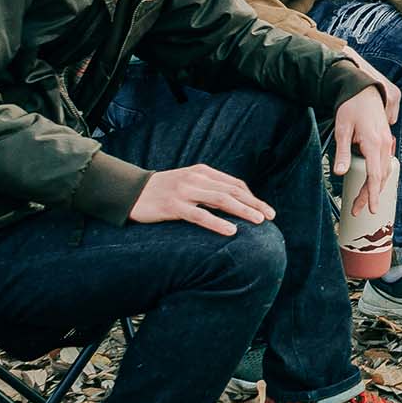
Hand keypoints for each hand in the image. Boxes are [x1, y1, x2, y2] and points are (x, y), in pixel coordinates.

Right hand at [132, 164, 272, 236]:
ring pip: (221, 200)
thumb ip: (209, 189)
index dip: (252, 197)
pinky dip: (217, 222)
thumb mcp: (189, 183)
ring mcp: (184, 191)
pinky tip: (231, 231)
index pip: (234, 184)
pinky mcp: (173, 206)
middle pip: (233, 191)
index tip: (266, 210)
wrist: (130, 192)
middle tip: (271, 217)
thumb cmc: (163, 190)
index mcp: (202, 172)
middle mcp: (196, 179)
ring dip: (243, 211)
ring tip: (259, 221)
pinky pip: (199, 215)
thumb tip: (234, 204)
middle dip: (254, 204)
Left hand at [330, 87, 397, 216]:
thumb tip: (339, 173)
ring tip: (363, 201)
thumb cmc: (351, 107)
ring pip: (385, 171)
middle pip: (380, 177)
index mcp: (374, 143)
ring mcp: (386, 142)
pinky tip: (373, 183)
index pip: (375, 175)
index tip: (371, 209)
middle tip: (357, 209)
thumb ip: (341, 152)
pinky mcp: (384, 140)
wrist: (363, 90)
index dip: (372, 194)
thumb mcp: (342, 129)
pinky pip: (385, 163)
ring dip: (375, 188)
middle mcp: (384, 144)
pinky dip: (380, 176)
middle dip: (370, 196)